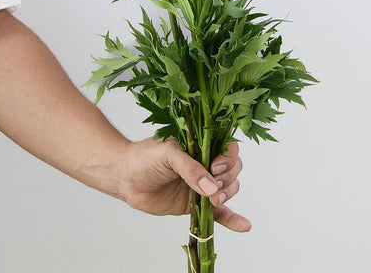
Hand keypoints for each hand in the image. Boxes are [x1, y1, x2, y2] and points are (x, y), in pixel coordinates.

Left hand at [119, 136, 250, 232]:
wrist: (126, 177)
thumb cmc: (145, 157)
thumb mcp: (168, 154)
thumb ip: (190, 169)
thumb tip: (211, 188)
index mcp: (201, 145)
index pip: (228, 148)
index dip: (228, 158)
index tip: (215, 166)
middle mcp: (205, 164)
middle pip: (232, 170)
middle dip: (227, 178)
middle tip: (213, 186)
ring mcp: (202, 185)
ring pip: (228, 189)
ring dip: (228, 194)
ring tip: (214, 200)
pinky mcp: (196, 204)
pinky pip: (219, 213)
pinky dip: (232, 219)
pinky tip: (244, 225)